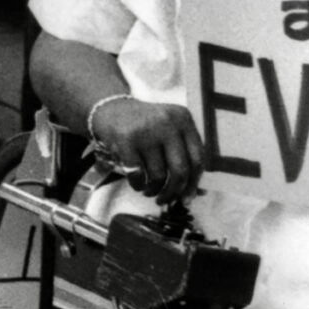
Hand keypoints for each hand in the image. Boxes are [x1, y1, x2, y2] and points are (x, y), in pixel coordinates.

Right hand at [89, 96, 206, 202]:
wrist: (110, 108)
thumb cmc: (144, 126)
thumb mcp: (168, 131)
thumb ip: (183, 155)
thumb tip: (196, 194)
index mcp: (183, 119)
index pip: (198, 158)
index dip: (194, 183)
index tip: (186, 198)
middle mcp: (167, 123)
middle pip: (180, 170)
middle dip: (173, 192)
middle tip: (165, 200)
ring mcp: (146, 130)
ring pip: (158, 175)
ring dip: (154, 190)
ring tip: (149, 190)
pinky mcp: (126, 140)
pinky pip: (137, 175)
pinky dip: (138, 185)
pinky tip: (137, 184)